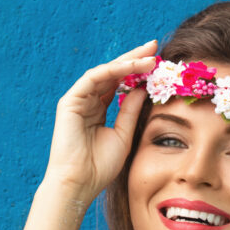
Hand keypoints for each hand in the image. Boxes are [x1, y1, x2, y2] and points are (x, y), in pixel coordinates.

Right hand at [43, 40, 157, 205]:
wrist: (79, 183)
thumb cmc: (100, 167)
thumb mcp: (124, 135)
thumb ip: (130, 111)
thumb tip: (143, 88)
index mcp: (99, 111)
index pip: (119, 84)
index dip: (138, 73)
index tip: (158, 63)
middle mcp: (87, 101)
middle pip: (113, 73)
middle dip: (134, 59)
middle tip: (155, 46)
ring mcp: (78, 99)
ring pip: (105, 72)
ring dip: (128, 62)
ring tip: (149, 56)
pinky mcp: (70, 100)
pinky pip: (94, 78)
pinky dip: (114, 70)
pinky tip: (132, 67)